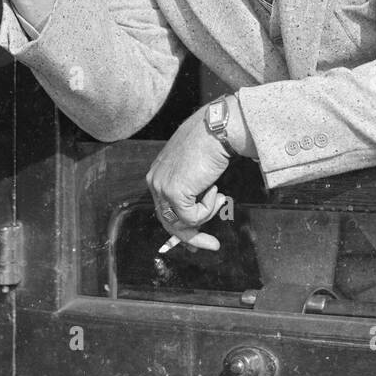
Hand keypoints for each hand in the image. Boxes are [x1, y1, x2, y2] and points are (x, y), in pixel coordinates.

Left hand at [147, 107, 232, 250]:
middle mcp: (154, 182)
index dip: (180, 228)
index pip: (164, 210)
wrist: (216, 130)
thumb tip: (197, 214)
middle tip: (211, 245)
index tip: (193, 242)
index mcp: (157, 175)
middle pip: (169, 221)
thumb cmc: (210, 143)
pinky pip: (192, 217)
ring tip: (220, 197)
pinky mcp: (173, 193)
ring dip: (206, 214)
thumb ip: (191, 189)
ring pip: (182, 223)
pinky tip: (215, 190)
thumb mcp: (195, 170)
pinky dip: (208, 209)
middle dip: (192, 236)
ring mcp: (161, 187)